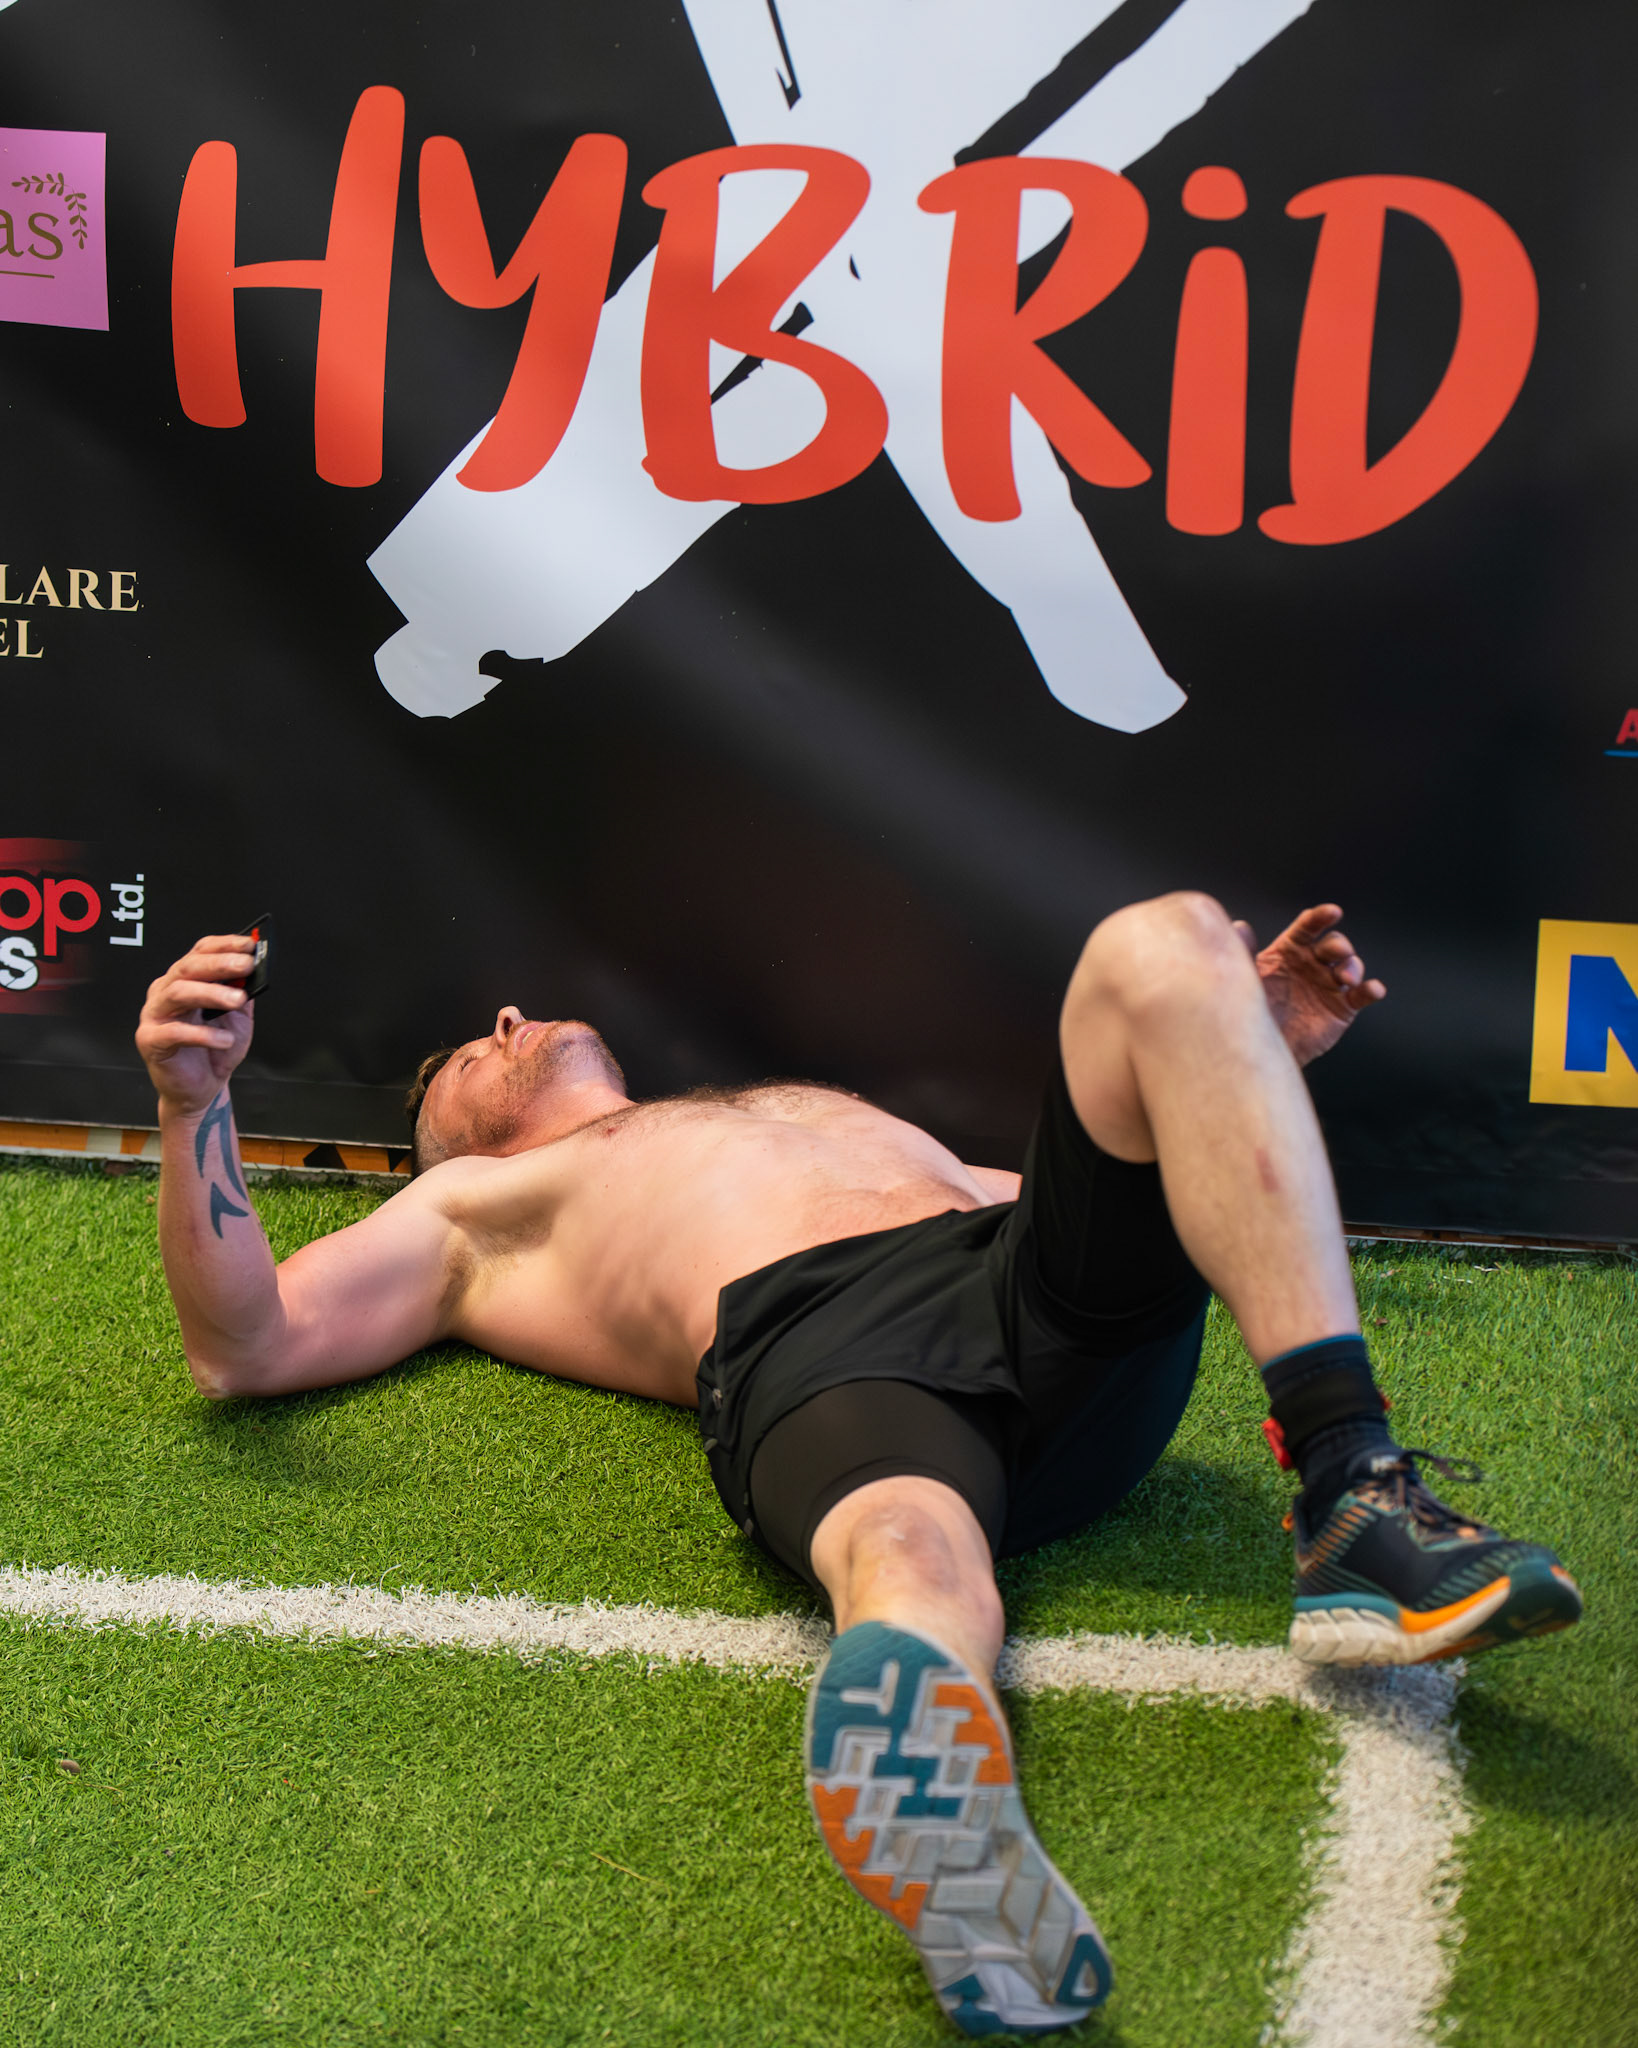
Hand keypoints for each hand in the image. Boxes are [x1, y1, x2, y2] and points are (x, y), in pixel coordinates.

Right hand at [136, 934, 256, 1114]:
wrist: (201, 1088)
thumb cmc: (216, 1049)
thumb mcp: (238, 1017)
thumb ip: (243, 991)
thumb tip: (255, 970)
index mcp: (185, 980)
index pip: (200, 952)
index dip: (224, 945)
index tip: (249, 944)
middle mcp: (165, 992)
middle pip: (187, 967)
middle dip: (219, 964)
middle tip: (246, 965)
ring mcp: (154, 1015)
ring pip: (178, 992)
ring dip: (211, 993)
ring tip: (238, 1000)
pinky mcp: (150, 1040)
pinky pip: (174, 1032)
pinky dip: (203, 1034)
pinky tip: (224, 1039)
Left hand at [1234, 903, 1385, 1066]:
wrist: (1258, 1047)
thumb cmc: (1250, 1008)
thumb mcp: (1243, 977)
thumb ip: (1243, 952)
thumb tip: (1239, 926)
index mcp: (1290, 949)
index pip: (1308, 927)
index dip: (1321, 917)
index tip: (1332, 913)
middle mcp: (1313, 963)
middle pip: (1334, 944)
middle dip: (1339, 944)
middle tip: (1336, 952)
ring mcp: (1330, 984)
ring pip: (1351, 965)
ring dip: (1353, 966)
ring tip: (1347, 977)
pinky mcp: (1342, 1007)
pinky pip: (1362, 995)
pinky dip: (1372, 990)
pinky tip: (1374, 989)